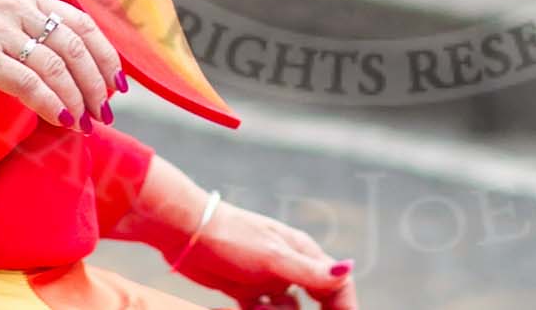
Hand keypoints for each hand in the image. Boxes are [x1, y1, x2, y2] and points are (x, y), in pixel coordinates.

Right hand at [0, 0, 123, 130]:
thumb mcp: (6, 23)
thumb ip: (41, 35)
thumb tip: (86, 70)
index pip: (82, 23)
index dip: (106, 55)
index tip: (118, 84)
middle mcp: (17, 8)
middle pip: (74, 46)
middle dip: (95, 83)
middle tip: (105, 112)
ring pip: (55, 66)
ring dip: (77, 99)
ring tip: (85, 122)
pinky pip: (28, 83)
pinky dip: (51, 103)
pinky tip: (62, 119)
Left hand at [175, 201, 356, 309]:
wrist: (187, 232)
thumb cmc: (232, 238)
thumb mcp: (274, 258)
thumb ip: (310, 270)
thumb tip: (348, 269)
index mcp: (302, 252)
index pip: (337, 283)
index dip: (345, 306)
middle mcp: (290, 264)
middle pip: (318, 298)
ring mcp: (268, 277)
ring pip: (290, 309)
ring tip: (258, 308)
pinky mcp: (246, 289)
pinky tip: (253, 309)